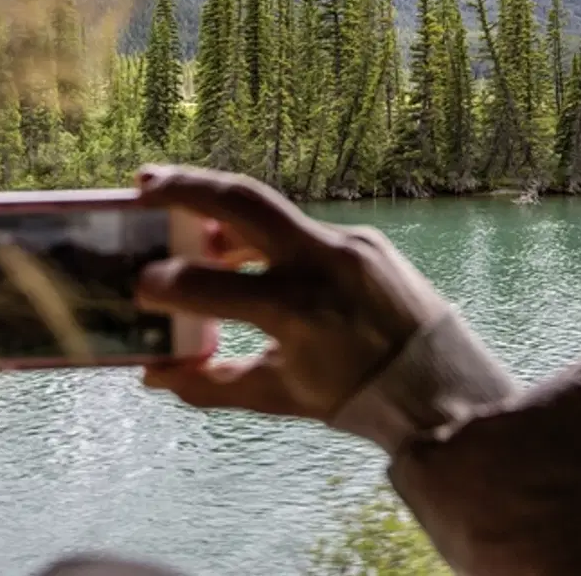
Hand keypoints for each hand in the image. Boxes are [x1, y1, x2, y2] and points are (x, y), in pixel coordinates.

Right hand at [133, 165, 446, 420]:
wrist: (440, 383)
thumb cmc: (355, 396)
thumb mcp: (280, 395)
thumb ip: (211, 384)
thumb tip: (152, 373)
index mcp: (297, 312)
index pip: (213, 285)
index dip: (166, 284)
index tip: (139, 285)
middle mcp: (322, 264)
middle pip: (243, 202)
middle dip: (186, 187)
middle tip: (142, 183)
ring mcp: (348, 244)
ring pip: (272, 208)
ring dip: (222, 206)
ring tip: (179, 211)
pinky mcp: (364, 239)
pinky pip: (301, 227)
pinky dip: (263, 233)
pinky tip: (235, 244)